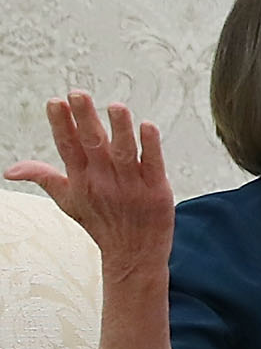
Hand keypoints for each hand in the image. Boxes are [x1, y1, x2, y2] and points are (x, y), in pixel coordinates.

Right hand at [8, 90, 174, 280]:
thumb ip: (43, 178)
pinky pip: (154, 165)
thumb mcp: (68, 201)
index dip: (62, 125)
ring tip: (116, 106)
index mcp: (81, 180)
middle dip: (86, 119)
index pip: (68, 147)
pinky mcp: (157, 191)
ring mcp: (131, 186)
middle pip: (93, 145)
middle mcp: (104, 181)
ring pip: (125, 153)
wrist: (134, 255)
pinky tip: (148, 126)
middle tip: (78, 93)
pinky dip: (151, 146)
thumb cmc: (101, 223)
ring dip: (120, 129)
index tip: (56, 102)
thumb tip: (9, 170)